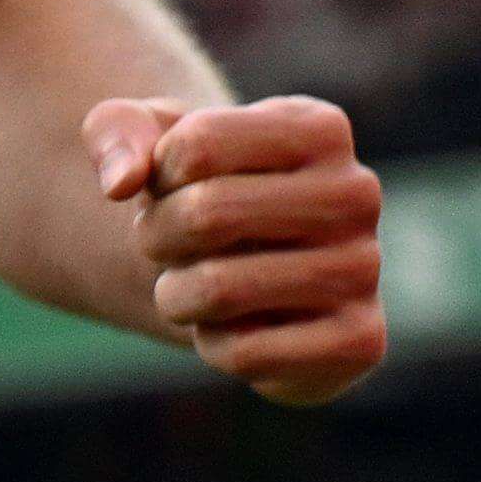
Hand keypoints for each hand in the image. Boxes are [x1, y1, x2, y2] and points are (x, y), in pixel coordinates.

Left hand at [85, 96, 384, 405]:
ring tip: (189, 286)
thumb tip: (120, 182)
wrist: (243, 268)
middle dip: (155, 236)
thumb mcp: (144, 139)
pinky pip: (248, 354)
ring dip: (174, 296)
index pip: (198, 144)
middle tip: (160, 243)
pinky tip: (231, 328)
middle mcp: (357, 191)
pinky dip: (212, 345)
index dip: (158, 172)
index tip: (171, 183)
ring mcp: (365, 268)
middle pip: (208, 214)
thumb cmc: (194, 190)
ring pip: (220, 289)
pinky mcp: (362, 341)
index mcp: (319, 127)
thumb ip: (115, 129)